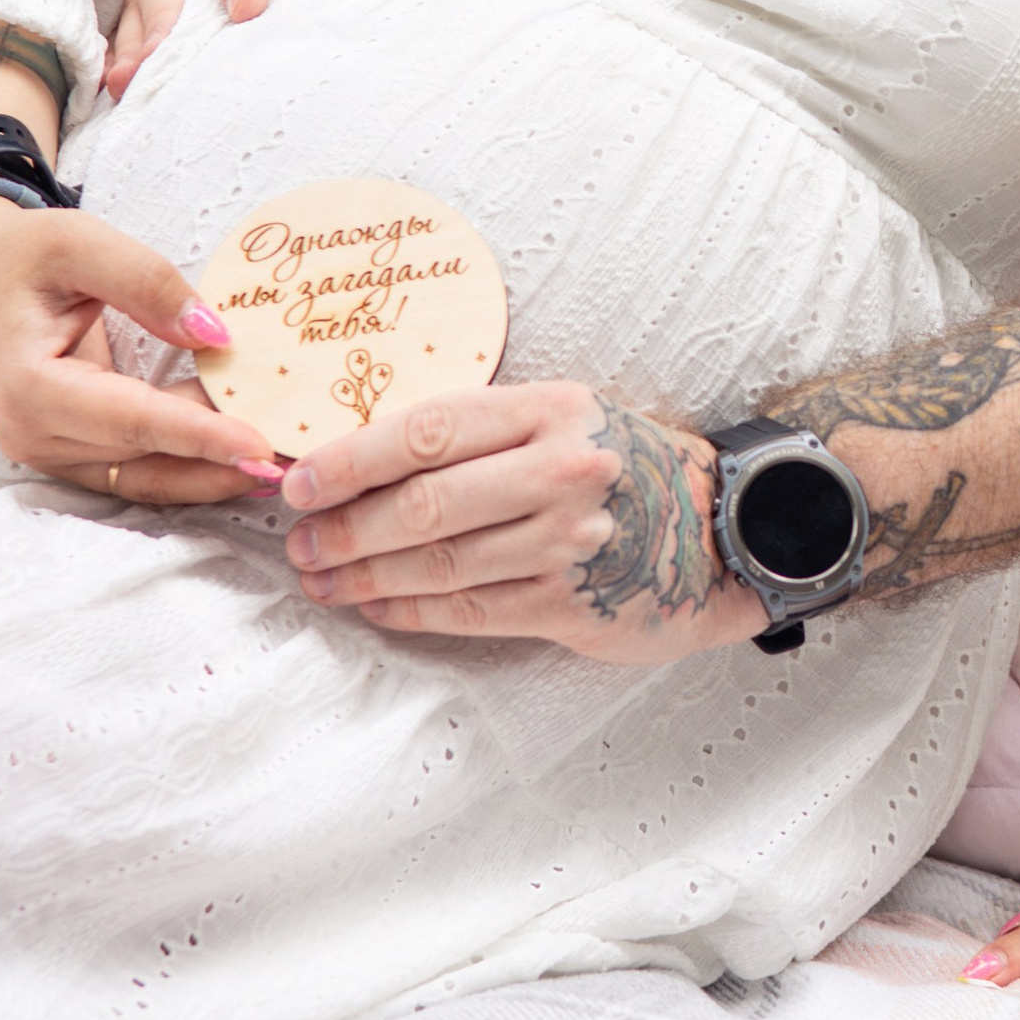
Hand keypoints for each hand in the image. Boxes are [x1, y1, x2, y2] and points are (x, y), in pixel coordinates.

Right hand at [0, 194, 280, 503]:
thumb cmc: (21, 254)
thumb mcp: (78, 242)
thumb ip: (146, 282)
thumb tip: (215, 334)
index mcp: (29, 387)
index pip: (132, 420)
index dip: (200, 435)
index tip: (262, 443)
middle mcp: (33, 435)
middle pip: (144, 459)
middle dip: (221, 464)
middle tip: (299, 462)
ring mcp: (49, 452)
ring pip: (144, 475)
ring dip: (213, 473)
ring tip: (287, 465)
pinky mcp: (69, 453)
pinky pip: (136, 468)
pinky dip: (190, 465)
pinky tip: (244, 456)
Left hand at [279, 381, 761, 661]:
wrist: (720, 532)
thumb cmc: (622, 470)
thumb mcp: (564, 421)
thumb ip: (480, 433)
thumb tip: (360, 458)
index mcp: (552, 409)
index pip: (428, 430)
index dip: (350, 460)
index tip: (298, 484)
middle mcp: (563, 469)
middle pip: (424, 504)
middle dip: (345, 528)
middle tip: (300, 543)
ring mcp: (571, 541)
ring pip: (440, 563)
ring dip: (365, 576)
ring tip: (322, 579)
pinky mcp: (573, 603)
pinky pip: (470, 610)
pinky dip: (411, 610)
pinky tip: (376, 607)